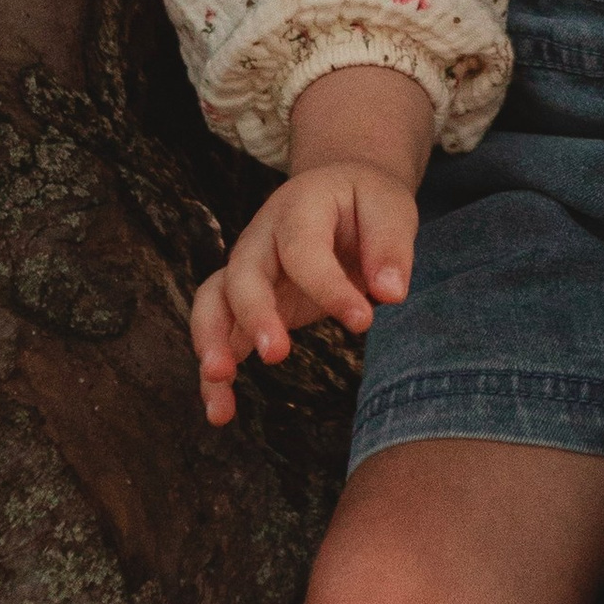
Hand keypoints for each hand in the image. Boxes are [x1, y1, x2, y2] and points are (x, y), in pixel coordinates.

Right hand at [189, 162, 418, 425]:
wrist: (336, 191)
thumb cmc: (364, 202)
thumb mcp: (389, 207)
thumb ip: (390, 246)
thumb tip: (391, 293)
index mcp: (297, 208)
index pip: (303, 249)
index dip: (328, 287)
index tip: (364, 321)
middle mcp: (261, 239)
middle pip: (242, 275)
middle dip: (254, 314)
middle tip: (277, 354)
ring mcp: (247, 271)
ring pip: (213, 303)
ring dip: (212, 341)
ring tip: (220, 380)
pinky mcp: (246, 304)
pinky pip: (218, 335)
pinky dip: (213, 374)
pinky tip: (221, 412)